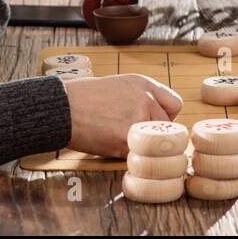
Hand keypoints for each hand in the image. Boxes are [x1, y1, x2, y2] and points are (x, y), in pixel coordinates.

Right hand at [62, 74, 183, 158]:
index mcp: (144, 84)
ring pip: (154, 143)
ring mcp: (138, 117)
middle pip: (167, 127)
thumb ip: (141, 98)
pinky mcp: (127, 137)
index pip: (175, 105)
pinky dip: (126, 155)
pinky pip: (137, 154)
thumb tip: (158, 117)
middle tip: (130, 134)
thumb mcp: (118, 85)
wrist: (62, 107)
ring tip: (117, 137)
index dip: (165, 117)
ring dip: (140, 146)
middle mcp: (146, 98)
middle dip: (152, 134)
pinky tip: (109, 143)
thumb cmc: (84, 98)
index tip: (152, 122)